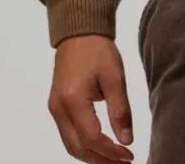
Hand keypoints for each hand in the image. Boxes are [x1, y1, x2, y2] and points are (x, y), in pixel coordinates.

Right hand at [48, 34, 133, 162]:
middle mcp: (58, 108)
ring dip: (92, 157)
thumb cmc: (98, 50)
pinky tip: (100, 147)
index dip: (111, 151)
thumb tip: (127, 139)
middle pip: (77, 148)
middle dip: (101, 161)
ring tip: (114, 160)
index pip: (91, 138)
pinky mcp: (57, 107)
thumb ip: (120, 109)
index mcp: (72, 99)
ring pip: (71, 145)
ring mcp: (55, 109)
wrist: (78, 32)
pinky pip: (68, 135)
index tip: (129, 155)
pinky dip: (84, 146)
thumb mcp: (115, 76)